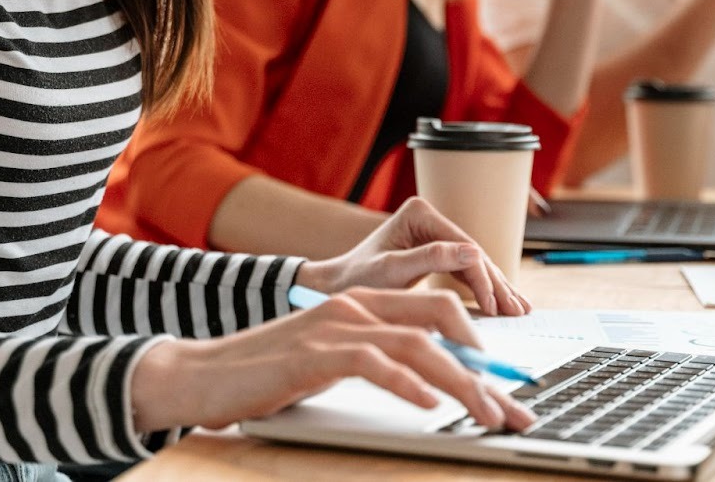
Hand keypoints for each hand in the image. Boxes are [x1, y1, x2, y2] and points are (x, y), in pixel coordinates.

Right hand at [130, 287, 536, 432]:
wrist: (200, 375)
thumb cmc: (267, 374)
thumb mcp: (333, 362)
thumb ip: (378, 360)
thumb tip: (433, 384)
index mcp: (365, 302)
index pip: (440, 312)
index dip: (483, 349)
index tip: (512, 387)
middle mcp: (356, 305)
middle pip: (442, 319)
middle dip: (487, 366)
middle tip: (513, 408)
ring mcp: (336, 327)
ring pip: (418, 342)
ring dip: (461, 382)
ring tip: (486, 413)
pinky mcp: (314, 353)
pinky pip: (373, 362)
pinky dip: (407, 383)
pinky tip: (429, 405)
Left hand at [298, 196, 530, 315]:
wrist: (334, 288)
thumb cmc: (356, 279)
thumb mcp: (392, 270)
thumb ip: (431, 259)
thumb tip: (474, 253)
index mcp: (419, 213)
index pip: (462, 246)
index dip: (483, 276)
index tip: (494, 304)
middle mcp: (429, 218)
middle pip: (473, 253)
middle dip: (496, 284)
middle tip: (517, 311)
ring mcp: (433, 234)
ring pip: (473, 263)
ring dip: (496, 287)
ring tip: (519, 310)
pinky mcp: (435, 251)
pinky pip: (464, 271)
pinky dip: (482, 289)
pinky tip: (501, 304)